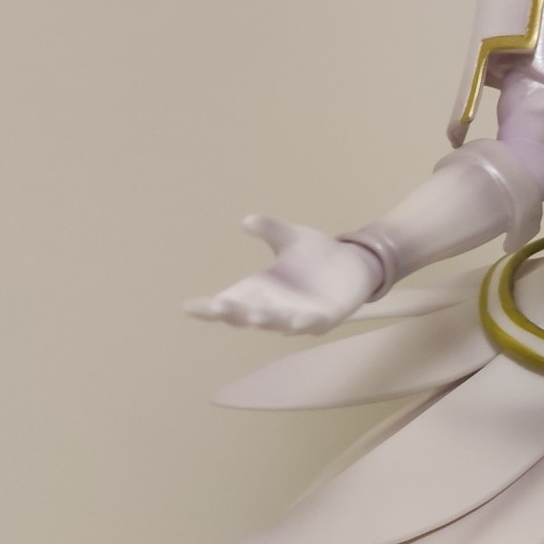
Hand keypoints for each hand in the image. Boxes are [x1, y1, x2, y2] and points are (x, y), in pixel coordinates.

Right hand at [185, 214, 380, 333]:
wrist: (355, 264)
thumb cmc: (316, 254)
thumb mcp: (291, 238)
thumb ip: (271, 230)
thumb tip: (247, 220)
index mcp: (260, 289)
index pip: (229, 301)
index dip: (209, 308)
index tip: (188, 307)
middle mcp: (274, 306)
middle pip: (247, 315)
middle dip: (232, 313)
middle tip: (216, 308)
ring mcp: (297, 315)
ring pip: (276, 322)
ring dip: (264, 319)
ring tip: (252, 315)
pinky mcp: (323, 318)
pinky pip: (311, 323)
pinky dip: (303, 322)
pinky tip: (296, 320)